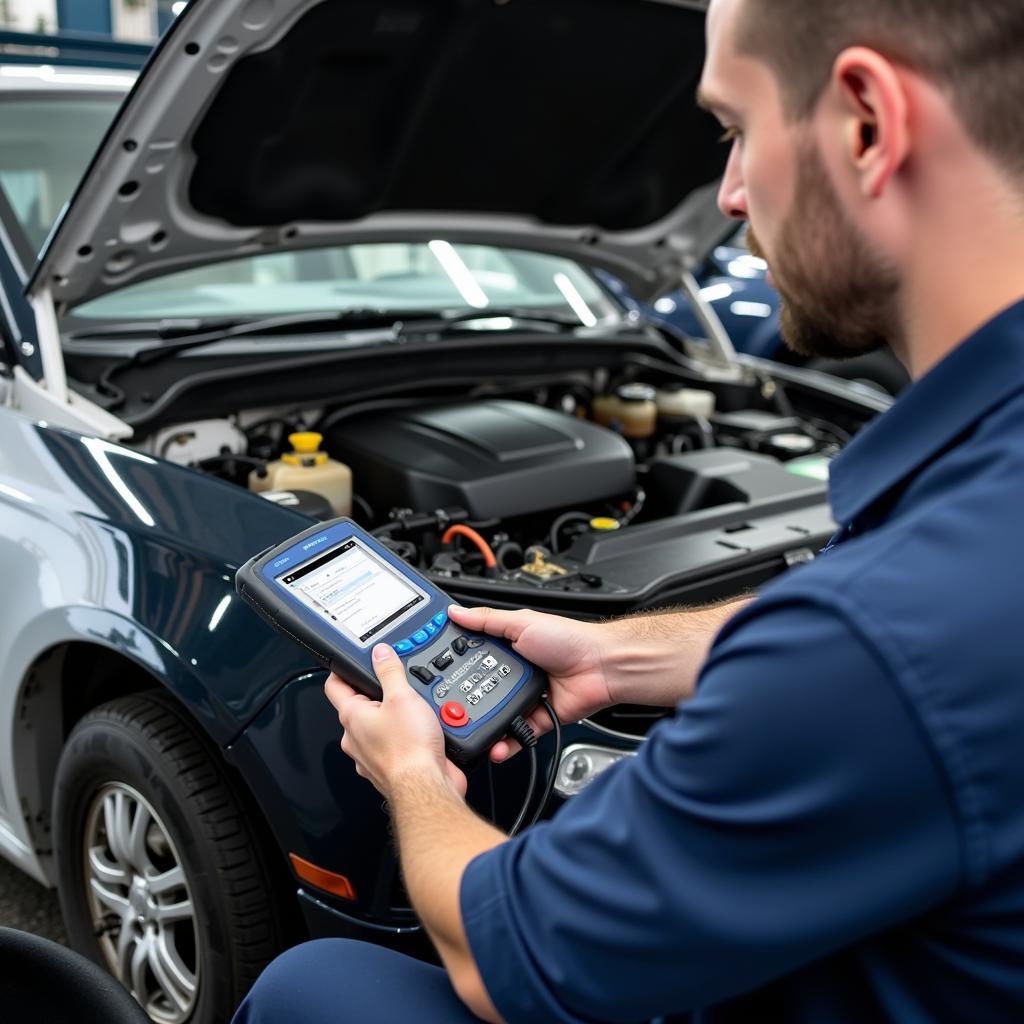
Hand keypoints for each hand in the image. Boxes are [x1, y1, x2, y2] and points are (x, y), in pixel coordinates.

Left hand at [325, 645, 466, 800]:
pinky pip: (396, 743)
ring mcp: (371, 755)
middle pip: (361, 705)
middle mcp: (356, 737)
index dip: (341, 669)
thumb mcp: (402, 697)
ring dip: (397, 715)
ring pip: (380, 725)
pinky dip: (409, 734)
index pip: (335, 685)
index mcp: (352, 716)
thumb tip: (380, 653)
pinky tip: (425, 730)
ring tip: (418, 708)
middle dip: (379, 693)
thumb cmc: (409, 749)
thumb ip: (390, 671)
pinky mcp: (390, 767)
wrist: (426, 787)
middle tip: (398, 683)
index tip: (349, 661)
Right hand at [448, 605, 615, 762]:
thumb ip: (486, 621)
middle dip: (464, 700)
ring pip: (496, 715)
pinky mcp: (538, 719)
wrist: (602, 666)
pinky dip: (505, 743)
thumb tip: (456, 612)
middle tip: (447, 708)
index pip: (474, 655)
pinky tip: (494, 746)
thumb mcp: (521, 622)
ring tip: (466, 732)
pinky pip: (516, 735)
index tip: (433, 672)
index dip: (455, 664)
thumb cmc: (570, 639)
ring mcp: (526, 697)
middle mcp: (515, 672)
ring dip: (483, 725)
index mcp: (509, 646)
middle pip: (482, 688)